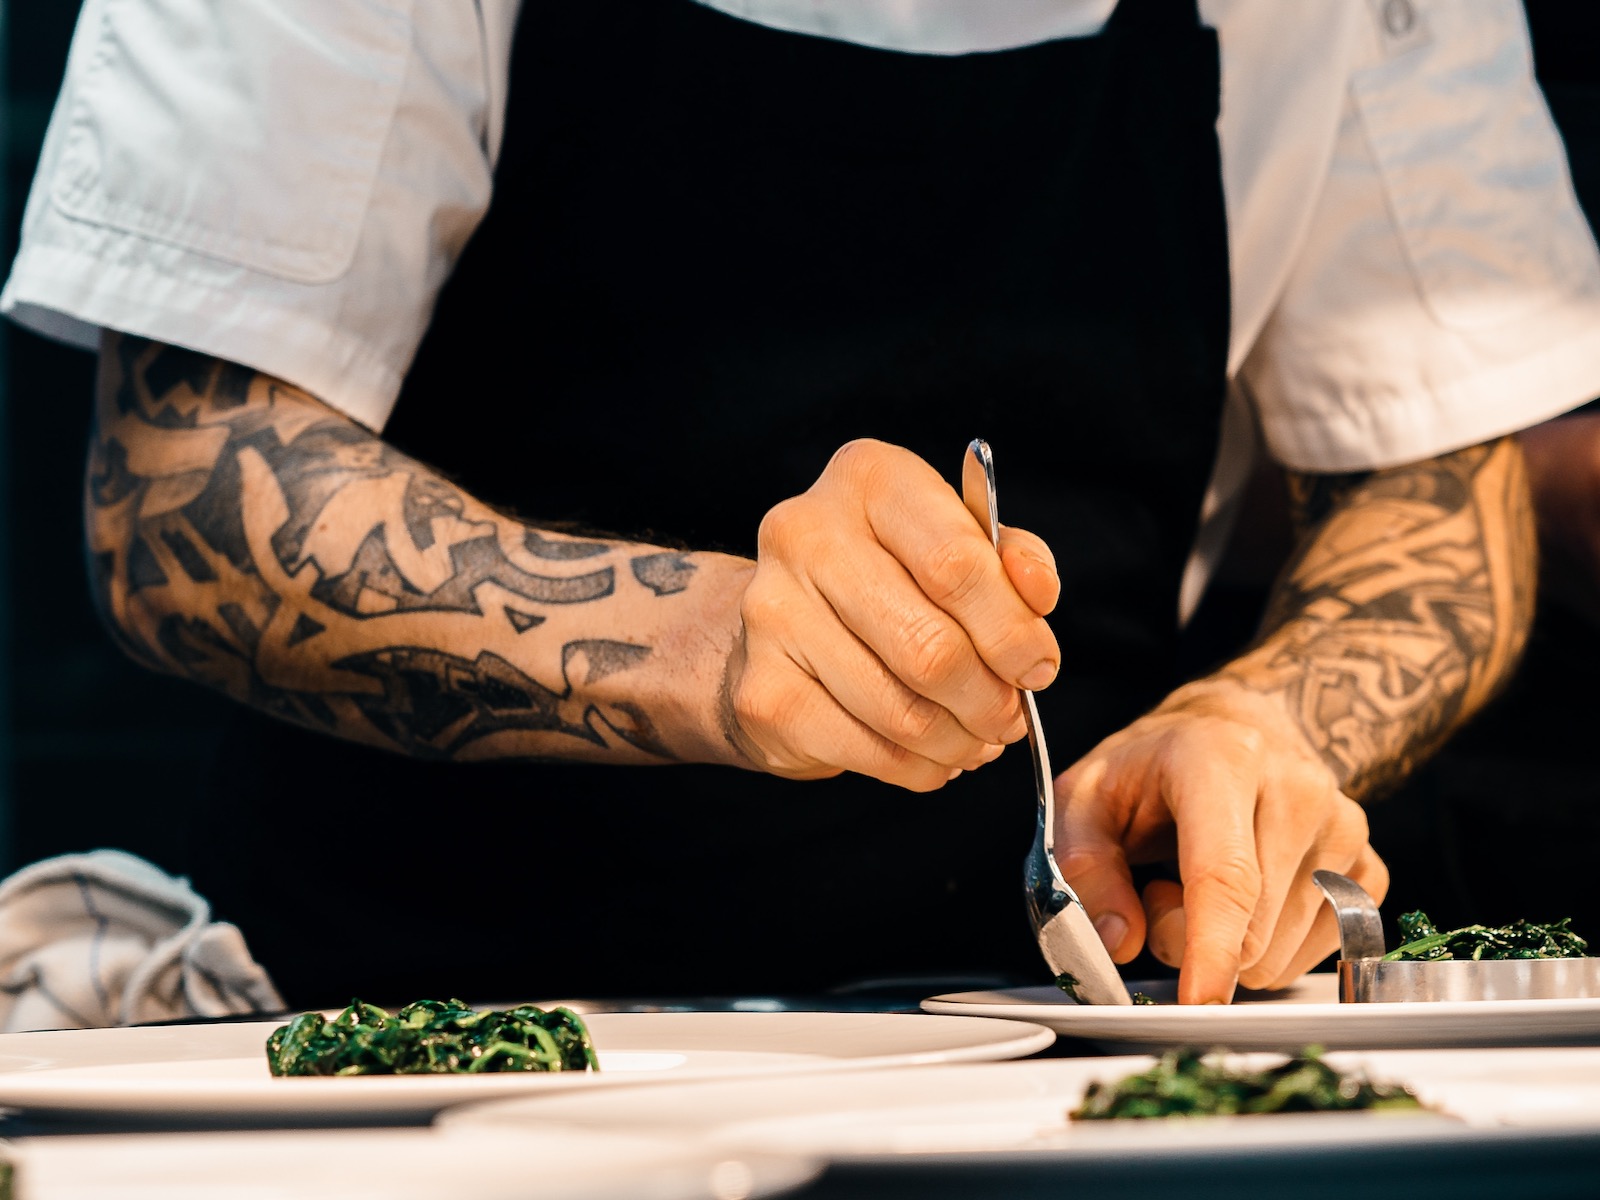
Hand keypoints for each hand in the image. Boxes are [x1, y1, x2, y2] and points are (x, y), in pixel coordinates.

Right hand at [722, 439, 1060, 789]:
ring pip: (903, 711)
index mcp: (869, 479)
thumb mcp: (958, 542)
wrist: (785, 622)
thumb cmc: (890, 575)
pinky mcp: (762, 691)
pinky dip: (917, 767)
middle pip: (930, 646)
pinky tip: (931, 755)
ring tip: (976, 739)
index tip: (1037, 667)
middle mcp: (807, 534)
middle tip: (1009, 716)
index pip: (957, 564)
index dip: (1013, 631)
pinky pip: (867, 750)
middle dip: (990, 698)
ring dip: (959, 740)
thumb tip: (1037, 593)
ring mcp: (773, 614)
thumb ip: (1011, 559)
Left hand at [1052, 680, 1387, 1002]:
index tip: (1199, 1001)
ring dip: (1230, 944)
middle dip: (1189, 938)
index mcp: (1223, 759)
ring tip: (1205, 881)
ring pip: (1281, 953)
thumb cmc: (1155, 767)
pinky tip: (1251, 896)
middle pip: (1250, 928)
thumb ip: (1085, 869)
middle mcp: (1298, 788)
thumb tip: (1118, 942)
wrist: (1234, 728)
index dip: (1210, 947)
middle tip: (1161, 888)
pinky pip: (1315, 954)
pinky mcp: (1369, 866)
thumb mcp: (1085, 799)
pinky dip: (1271, 946)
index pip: (1227, 873)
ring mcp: (1345, 828)